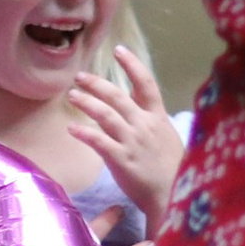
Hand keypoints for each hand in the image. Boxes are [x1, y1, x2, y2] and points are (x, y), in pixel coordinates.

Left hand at [67, 46, 185, 232]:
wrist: (173, 196)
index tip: (118, 50)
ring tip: (72, 95)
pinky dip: (84, 133)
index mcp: (158, 117)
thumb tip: (136, 97)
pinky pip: (99, 141)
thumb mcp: (167, 136)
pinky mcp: (121, 160)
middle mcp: (144, 125)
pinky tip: (71, 128)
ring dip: (87, 103)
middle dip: (97, 84)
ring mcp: (132, 142)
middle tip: (79, 76)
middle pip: (118, 96)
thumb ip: (151, 116)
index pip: (146, 83)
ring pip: (105, 115)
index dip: (132, 64)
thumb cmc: (172, 169)